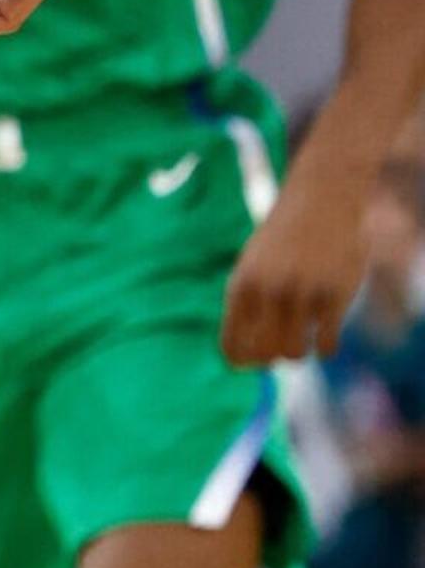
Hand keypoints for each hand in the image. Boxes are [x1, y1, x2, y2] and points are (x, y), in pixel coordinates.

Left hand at [227, 169, 368, 364]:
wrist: (320, 202)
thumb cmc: (282, 243)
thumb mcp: (254, 268)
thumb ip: (247, 309)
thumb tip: (242, 362)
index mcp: (241, 285)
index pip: (232, 344)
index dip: (241, 361)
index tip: (249, 365)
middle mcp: (267, 291)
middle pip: (263, 355)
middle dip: (270, 359)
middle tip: (279, 348)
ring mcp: (302, 293)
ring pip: (294, 353)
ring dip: (298, 352)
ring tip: (303, 336)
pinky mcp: (335, 295)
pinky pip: (327, 345)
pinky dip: (326, 346)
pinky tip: (326, 330)